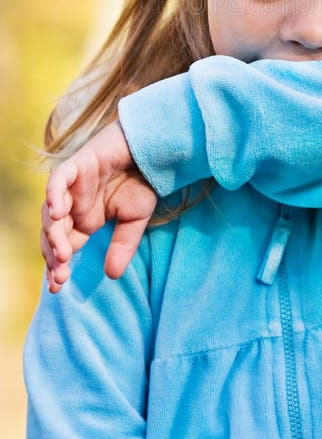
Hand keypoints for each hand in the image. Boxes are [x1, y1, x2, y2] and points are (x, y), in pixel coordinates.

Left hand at [41, 120, 156, 292]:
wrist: (153, 150)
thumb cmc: (144, 181)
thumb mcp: (135, 220)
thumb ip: (122, 246)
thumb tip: (112, 276)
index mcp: (84, 220)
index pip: (63, 247)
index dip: (57, 267)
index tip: (58, 287)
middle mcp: (73, 205)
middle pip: (52, 234)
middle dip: (53, 256)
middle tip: (60, 277)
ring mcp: (72, 186)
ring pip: (51, 211)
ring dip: (53, 234)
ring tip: (62, 254)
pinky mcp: (76, 166)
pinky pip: (57, 182)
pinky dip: (54, 196)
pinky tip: (58, 213)